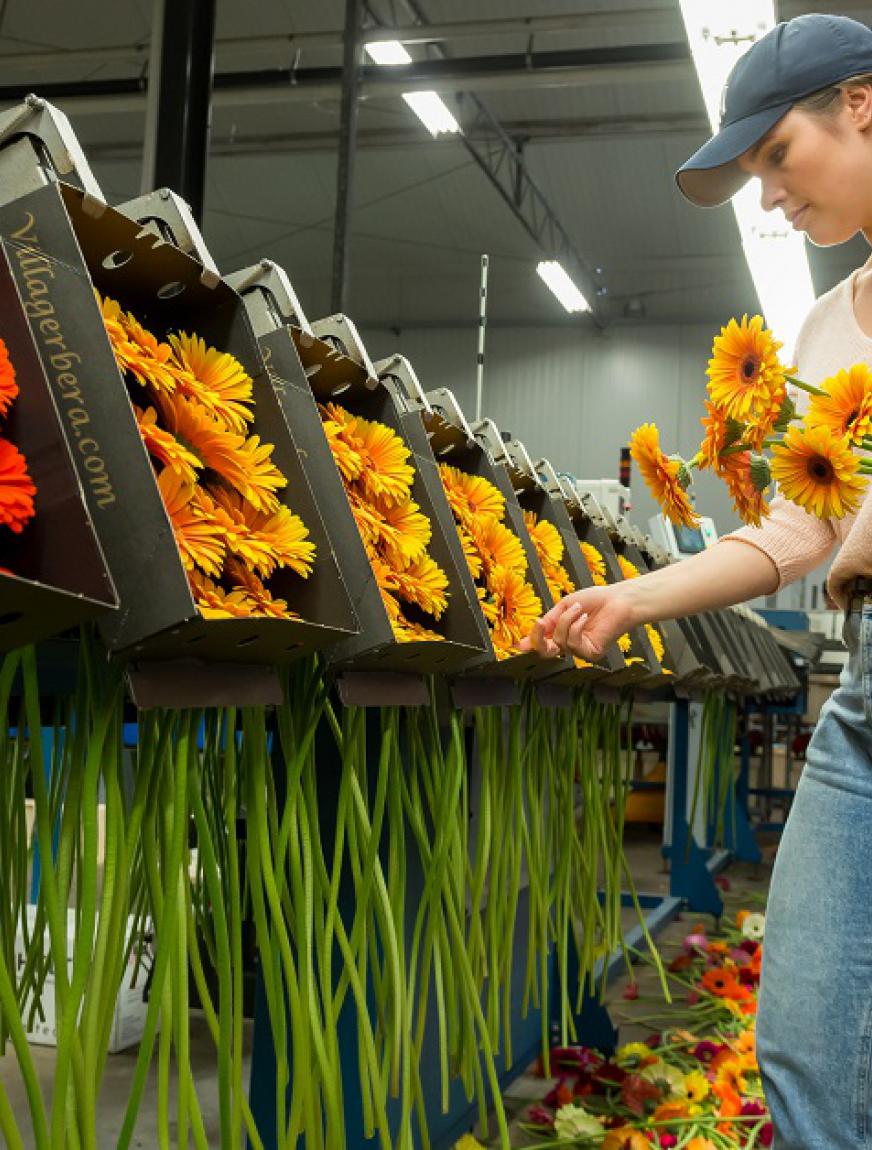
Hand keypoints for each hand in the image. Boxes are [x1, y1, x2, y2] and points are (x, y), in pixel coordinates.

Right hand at [520, 585, 636, 660]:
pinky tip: (585, 618)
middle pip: (545, 652)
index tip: (518, 644)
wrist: (617, 599)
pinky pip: (573, 643)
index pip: (541, 643)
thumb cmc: (594, 600)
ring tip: (578, 608)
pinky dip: (576, 626)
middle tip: (539, 623)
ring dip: (566, 621)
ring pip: (559, 642)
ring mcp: (581, 651)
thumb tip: (524, 642)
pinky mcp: (591, 654)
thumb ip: (547, 623)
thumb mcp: (564, 607)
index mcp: (562, 633)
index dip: (530, 643)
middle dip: (538, 639)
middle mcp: (570, 645)